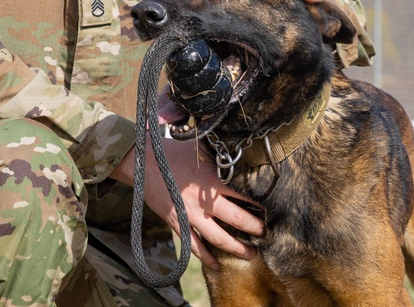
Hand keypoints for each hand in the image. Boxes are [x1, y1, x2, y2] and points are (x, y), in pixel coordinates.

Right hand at [110, 138, 263, 268]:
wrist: (142, 161)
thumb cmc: (172, 151)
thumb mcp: (200, 149)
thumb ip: (219, 157)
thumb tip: (240, 156)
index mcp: (212, 181)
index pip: (243, 195)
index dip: (258, 203)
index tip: (270, 209)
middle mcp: (203, 201)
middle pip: (236, 219)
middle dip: (253, 228)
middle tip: (265, 233)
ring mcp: (189, 215)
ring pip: (217, 237)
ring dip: (235, 248)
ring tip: (249, 254)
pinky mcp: (176, 223)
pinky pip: (192, 245)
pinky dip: (205, 257)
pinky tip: (216, 264)